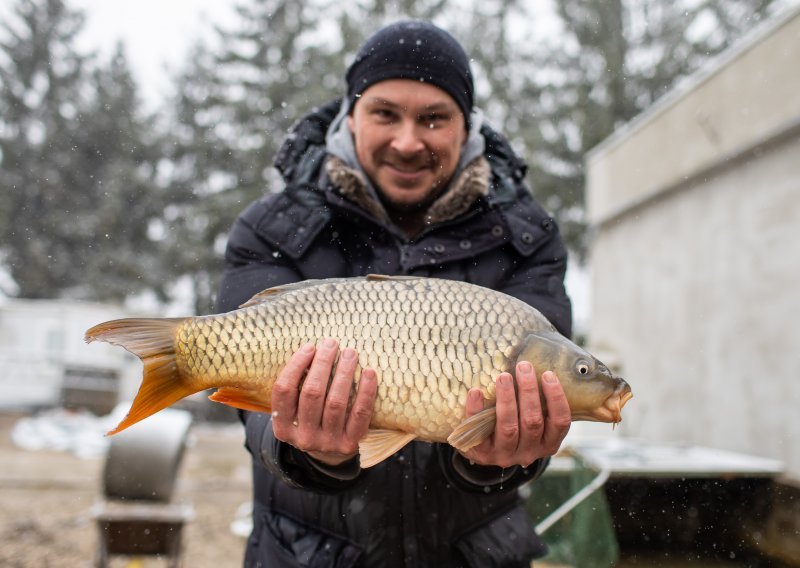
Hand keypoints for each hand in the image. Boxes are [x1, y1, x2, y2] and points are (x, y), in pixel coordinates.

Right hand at [271, 339, 377, 465]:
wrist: (330, 456)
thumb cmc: (312, 421)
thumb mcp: (295, 411)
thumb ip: (297, 388)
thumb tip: (311, 350)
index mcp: (283, 427)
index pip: (284, 391)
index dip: (296, 365)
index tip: (310, 347)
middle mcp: (303, 437)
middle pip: (312, 393)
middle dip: (323, 364)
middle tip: (332, 344)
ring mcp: (327, 443)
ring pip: (336, 402)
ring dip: (344, 373)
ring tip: (350, 353)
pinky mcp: (350, 443)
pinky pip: (360, 414)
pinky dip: (366, 391)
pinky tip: (368, 372)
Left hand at [460, 361, 570, 467]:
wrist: (483, 449)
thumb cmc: (514, 423)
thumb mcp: (530, 417)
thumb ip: (537, 399)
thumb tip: (536, 360)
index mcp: (547, 443)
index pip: (560, 422)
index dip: (556, 398)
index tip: (548, 374)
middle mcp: (529, 452)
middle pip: (532, 422)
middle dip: (529, 392)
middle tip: (523, 366)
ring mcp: (505, 455)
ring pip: (509, 427)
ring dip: (507, 399)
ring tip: (503, 376)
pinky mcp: (483, 454)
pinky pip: (479, 434)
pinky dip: (476, 410)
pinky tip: (475, 392)